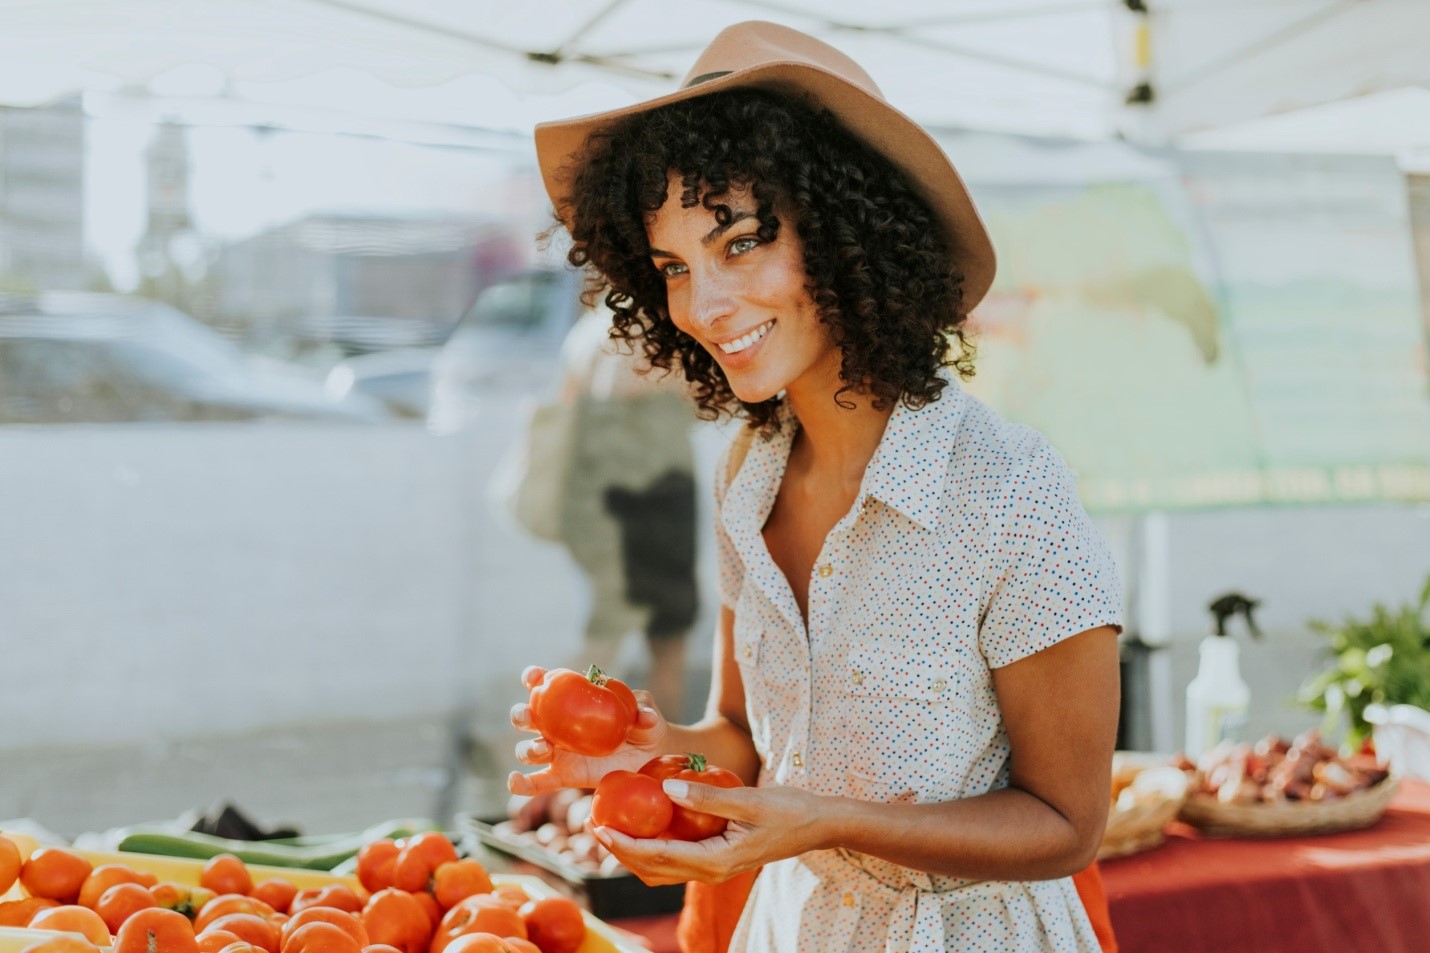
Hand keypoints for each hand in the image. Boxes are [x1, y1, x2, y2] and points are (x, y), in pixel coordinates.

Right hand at [508, 665, 668, 794]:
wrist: (650, 756)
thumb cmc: (644, 725)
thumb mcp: (646, 713)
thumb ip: (643, 711)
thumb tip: (644, 716)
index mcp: (572, 700)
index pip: (546, 684)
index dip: (534, 678)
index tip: (534, 678)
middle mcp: (557, 725)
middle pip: (527, 717)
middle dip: (522, 715)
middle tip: (531, 717)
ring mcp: (558, 752)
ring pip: (528, 750)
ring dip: (527, 749)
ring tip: (544, 750)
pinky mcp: (563, 776)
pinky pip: (537, 782)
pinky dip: (521, 784)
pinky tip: (514, 782)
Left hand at [588, 779, 829, 885]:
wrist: (817, 825)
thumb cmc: (789, 810)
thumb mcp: (750, 800)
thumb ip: (709, 797)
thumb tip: (667, 789)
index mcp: (717, 861)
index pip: (660, 856)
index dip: (625, 844)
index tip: (599, 826)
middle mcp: (711, 872)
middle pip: (653, 869)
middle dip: (619, 849)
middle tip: (592, 822)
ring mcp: (714, 869)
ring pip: (661, 869)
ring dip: (632, 851)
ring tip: (607, 826)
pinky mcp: (716, 860)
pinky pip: (675, 860)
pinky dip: (652, 848)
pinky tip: (642, 825)